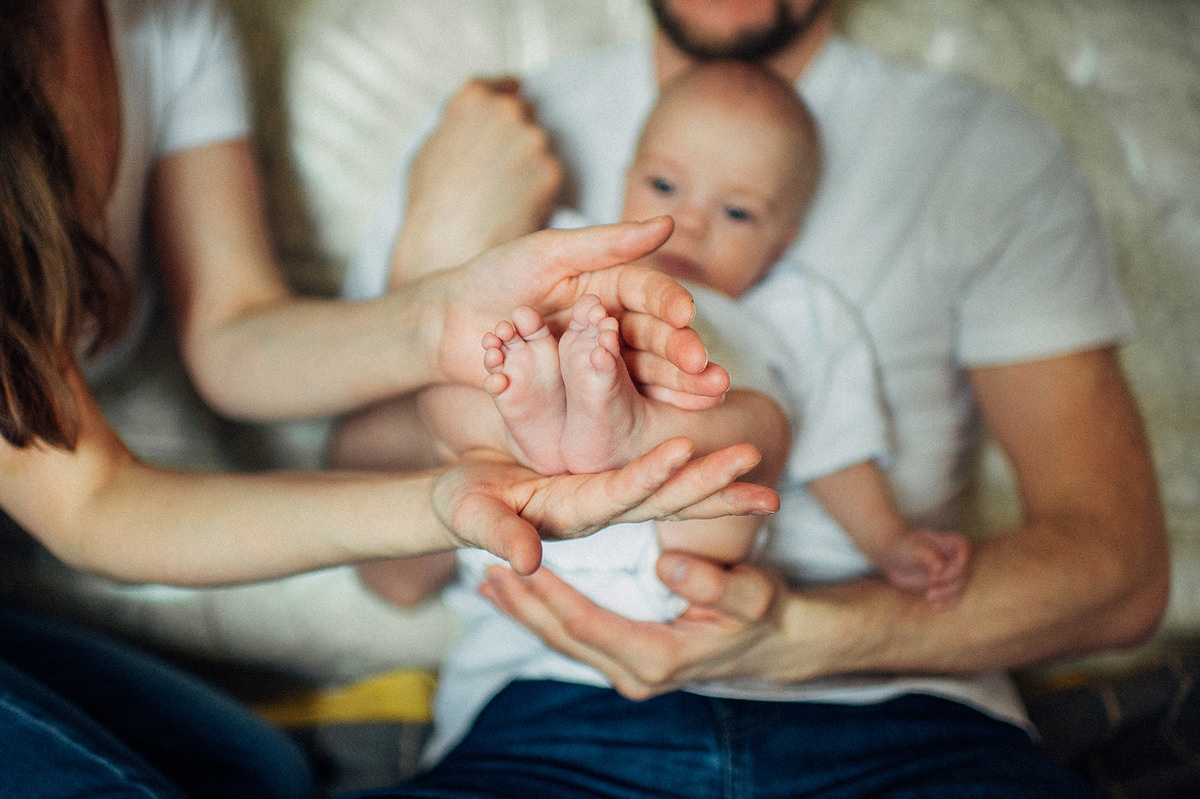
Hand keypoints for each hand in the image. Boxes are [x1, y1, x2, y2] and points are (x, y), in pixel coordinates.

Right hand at [391, 78, 562, 282]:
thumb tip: (473, 119)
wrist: (449, 244)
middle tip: (500, 169)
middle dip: (516, 134)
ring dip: (528, 164)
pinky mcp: (551, 170)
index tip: (513, 95)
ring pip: (538, 146)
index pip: (497, 86)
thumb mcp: (429, 147)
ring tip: (502, 196)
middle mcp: (507, 111)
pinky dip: (538, 189)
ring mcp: (533, 139)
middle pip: (523, 113)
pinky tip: (515, 208)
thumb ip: (457, 123)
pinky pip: (548, 175)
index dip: (504, 92)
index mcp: (473, 99)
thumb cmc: (432, 203)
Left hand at [426, 218, 722, 397]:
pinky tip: (682, 417)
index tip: (685, 317)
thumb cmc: (493, 277)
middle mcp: (612, 320)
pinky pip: (621, 400)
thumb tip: (668, 223)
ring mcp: (599, 358)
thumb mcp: (547, 253)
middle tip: (709, 370)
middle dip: (685, 353)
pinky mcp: (584, 391)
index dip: (668, 304)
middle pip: (656, 337)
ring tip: (712, 397)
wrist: (446, 324)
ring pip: (648, 371)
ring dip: (681, 384)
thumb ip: (606, 242)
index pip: (648, 292)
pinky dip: (651, 408)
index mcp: (608, 282)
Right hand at [432, 440, 777, 576]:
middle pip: (665, 499)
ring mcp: (609, 497)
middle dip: (710, 485)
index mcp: (575, 512)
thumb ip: (499, 535)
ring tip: (759, 464)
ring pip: (672, 489)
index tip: (687, 450)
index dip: (651, 473)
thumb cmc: (461, 505)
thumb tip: (527, 564)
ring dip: (715, 478)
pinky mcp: (608, 484)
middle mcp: (602, 508)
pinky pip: (660, 476)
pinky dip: (694, 468)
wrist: (463, 505)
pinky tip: (726, 463)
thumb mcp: (472, 515)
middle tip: (757, 467)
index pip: (621, 495)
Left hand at [480, 549, 789, 698]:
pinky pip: (576, 642)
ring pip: (564, 643)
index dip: (549, 594)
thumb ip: (711, 581)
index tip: (516, 564)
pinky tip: (524, 602)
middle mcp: (636, 674)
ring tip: (488, 586)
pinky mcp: (629, 665)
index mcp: (657, 656)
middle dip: (522, 606)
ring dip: (526, 614)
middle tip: (482, 572)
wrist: (777, 641)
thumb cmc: (765, 613)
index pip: (586, 623)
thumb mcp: (751, 593)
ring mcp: (631, 674)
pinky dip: (547, 620)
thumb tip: (667, 565)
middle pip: (563, 638)